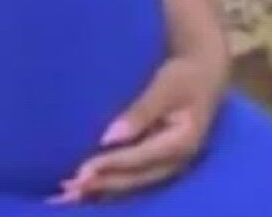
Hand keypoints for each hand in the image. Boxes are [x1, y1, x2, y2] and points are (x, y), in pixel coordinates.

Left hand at [47, 55, 223, 204]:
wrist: (205, 76)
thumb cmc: (183, 76)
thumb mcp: (164, 88)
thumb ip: (141, 112)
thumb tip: (110, 137)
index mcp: (181, 145)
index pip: (139, 160)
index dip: (110, 165)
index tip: (81, 170)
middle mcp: (175, 164)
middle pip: (133, 180)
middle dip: (100, 185)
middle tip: (67, 190)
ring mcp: (168, 167)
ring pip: (131, 185)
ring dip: (101, 191)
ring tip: (67, 195)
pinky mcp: (158, 163)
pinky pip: (132, 179)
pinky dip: (109, 186)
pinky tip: (87, 191)